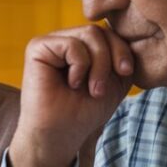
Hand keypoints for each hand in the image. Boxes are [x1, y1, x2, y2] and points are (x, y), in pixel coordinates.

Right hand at [11, 25, 132, 166]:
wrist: (60, 135)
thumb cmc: (84, 112)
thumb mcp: (115, 82)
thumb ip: (122, 57)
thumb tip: (128, 35)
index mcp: (82, 46)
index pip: (108, 32)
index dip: (122, 49)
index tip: (126, 73)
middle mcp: (65, 40)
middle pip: (100, 30)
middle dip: (112, 58)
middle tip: (103, 88)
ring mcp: (51, 42)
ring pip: (90, 33)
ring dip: (98, 65)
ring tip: (92, 89)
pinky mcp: (38, 47)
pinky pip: (72, 44)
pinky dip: (79, 66)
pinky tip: (72, 83)